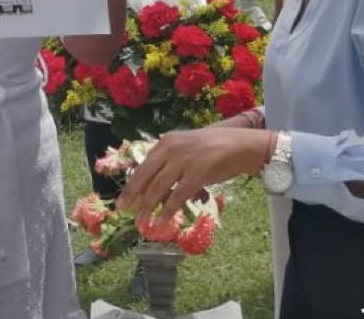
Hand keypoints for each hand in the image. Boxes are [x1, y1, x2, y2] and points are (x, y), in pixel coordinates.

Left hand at [117, 127, 269, 221]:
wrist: (240, 145)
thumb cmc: (214, 148)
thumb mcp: (186, 147)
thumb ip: (169, 160)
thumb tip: (153, 183)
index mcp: (166, 142)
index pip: (144, 165)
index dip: (133, 183)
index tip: (125, 198)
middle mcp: (171, 149)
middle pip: (145, 175)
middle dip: (132, 194)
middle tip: (122, 209)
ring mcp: (183, 161)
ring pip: (158, 187)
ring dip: (147, 207)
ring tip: (141, 221)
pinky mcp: (196, 174)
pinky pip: (177, 196)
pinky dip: (167, 211)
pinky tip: (161, 221)